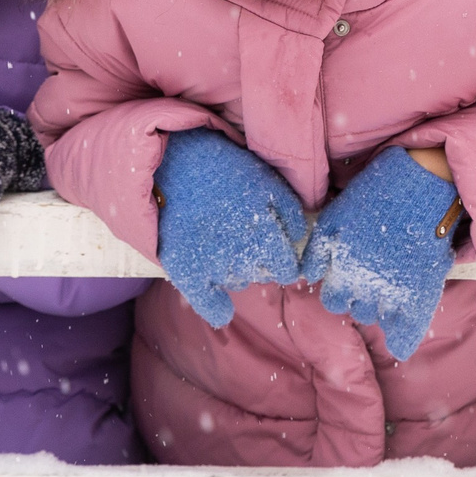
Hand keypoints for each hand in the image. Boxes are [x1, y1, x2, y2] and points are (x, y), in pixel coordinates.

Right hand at [153, 129, 308, 328]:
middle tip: (244, 238)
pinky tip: (222, 309)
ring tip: (223, 243)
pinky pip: (208, 303)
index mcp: (267, 238)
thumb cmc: (226, 172)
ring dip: (237, 270)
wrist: (176, 167)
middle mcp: (243, 258)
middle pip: (262, 275)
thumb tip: (299, 238)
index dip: (283, 262)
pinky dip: (217, 309)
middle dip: (260, 262)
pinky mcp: (187, 271)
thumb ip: (290, 213)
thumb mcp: (268, 184)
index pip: (286, 270)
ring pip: (238, 283)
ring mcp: (214, 267)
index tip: (276, 251)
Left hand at [298, 147, 461, 360]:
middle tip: (374, 276)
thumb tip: (307, 278)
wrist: (420, 187)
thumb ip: (318, 252)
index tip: (350, 277)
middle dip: (360, 297)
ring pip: (377, 317)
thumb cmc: (374, 198)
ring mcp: (393, 292)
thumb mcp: (335, 218)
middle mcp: (365, 286)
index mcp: (343, 268)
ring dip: (380, 306)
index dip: (339, 289)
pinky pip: (407, 330)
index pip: (331, 299)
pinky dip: (403, 340)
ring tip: (392, 282)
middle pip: (354, 309)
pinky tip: (400, 346)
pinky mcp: (419, 292)